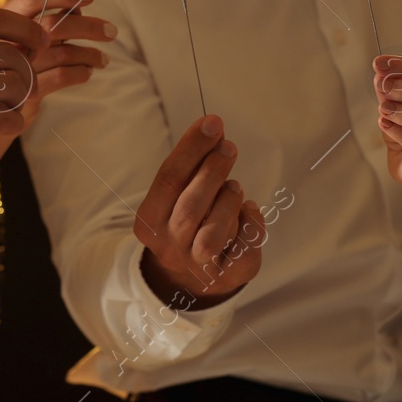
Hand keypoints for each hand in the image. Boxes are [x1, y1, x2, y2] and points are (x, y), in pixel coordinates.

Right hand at [0, 8, 49, 183]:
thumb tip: (21, 35)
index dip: (26, 27)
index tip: (41, 41)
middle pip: (11, 54)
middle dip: (26, 71)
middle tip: (23, 87)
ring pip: (14, 85)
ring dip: (20, 99)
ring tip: (8, 106)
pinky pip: (8, 119)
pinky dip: (13, 124)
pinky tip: (2, 125)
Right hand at [3, 0, 114, 127]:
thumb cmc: (2, 71)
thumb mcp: (17, 42)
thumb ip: (43, 24)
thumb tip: (78, 8)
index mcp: (2, 22)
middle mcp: (4, 42)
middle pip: (54, 24)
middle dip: (89, 26)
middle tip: (111, 31)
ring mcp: (12, 68)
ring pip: (63, 52)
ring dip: (89, 54)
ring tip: (102, 59)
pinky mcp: (22, 94)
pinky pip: (60, 77)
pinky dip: (79, 73)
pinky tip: (85, 73)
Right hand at [135, 115, 264, 307]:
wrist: (186, 278)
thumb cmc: (184, 222)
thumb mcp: (176, 195)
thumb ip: (191, 166)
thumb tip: (213, 129)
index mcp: (149, 222)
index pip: (168, 179)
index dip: (192, 148)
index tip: (212, 122)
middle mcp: (170, 248)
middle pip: (190, 208)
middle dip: (212, 171)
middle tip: (229, 147)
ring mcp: (198, 267)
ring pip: (213, 235)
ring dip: (228, 202)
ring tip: (235, 186)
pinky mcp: (228, 278)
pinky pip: (244, 251)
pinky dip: (252, 225)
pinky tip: (250, 209)